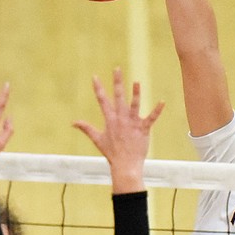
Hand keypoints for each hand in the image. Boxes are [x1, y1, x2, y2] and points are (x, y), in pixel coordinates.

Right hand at [73, 67, 163, 193]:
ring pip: (134, 105)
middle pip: (118, 96)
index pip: (102, 100)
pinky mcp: (143, 129)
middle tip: (117, 69)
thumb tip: (73, 122)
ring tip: (137, 82)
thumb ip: (86, 128)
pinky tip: (162, 102)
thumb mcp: (97, 139)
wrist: (125, 165)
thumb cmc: (111, 153)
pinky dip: (157, 111)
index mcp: (110, 120)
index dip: (98, 88)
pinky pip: (151, 118)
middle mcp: (120, 119)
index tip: (95, 76)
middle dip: (117, 82)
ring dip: (136, 93)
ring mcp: (132, 123)